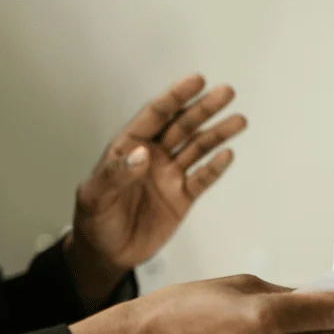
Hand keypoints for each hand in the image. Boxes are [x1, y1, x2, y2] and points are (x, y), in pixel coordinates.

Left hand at [67, 75, 247, 305]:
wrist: (107, 252)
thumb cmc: (94, 220)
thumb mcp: (94, 197)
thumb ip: (116, 174)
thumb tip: (142, 155)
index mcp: (129, 147)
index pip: (156, 115)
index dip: (176, 97)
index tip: (196, 81)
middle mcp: (153, 156)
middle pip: (183, 126)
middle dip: (204, 108)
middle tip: (226, 92)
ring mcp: (170, 175)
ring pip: (198, 148)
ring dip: (218, 134)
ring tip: (239, 120)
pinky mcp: (183, 197)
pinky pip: (202, 179)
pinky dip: (215, 168)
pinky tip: (227, 155)